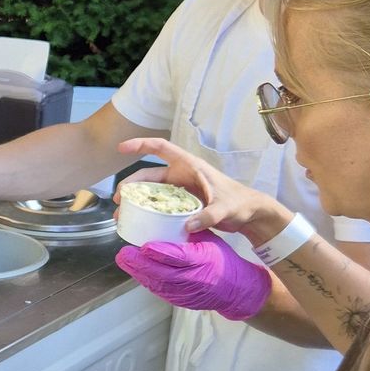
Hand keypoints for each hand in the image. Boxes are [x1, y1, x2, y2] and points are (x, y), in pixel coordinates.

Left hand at [116, 237, 271, 320]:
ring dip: (139, 273)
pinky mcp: (180, 301)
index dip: (160, 252)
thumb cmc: (222, 260)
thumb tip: (165, 218)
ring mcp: (186, 293)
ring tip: (125, 260)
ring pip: (158, 284)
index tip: (145, 246)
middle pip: (163, 273)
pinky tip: (136, 271)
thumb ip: (189, 232)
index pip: (179, 257)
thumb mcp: (209, 241)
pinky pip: (160, 291)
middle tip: (124, 254)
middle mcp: (193, 278)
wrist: (235, 289)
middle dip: (140, 264)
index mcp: (203, 260)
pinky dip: (147, 281)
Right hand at [117, 137, 288, 245]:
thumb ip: (208, 215)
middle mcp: (182, 175)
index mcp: (190, 166)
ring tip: (122, 215)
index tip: (122, 148)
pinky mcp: (182, 204)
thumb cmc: (240, 203)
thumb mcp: (226, 208)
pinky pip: (160, 205)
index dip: (140, 145)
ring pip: (152, 192)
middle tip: (119, 201)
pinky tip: (139, 222)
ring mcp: (181, 190)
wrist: (250, 214)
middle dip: (131, 185)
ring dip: (136, 201)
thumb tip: (188, 225)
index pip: (161, 148)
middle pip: (149, 175)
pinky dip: (148, 212)